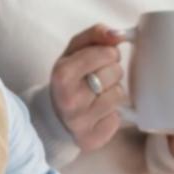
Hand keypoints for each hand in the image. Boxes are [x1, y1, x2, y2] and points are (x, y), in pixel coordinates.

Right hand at [49, 24, 127, 151]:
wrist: (53, 114)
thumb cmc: (70, 76)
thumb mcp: (75, 50)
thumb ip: (96, 34)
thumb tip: (117, 35)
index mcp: (63, 74)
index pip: (108, 53)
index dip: (109, 54)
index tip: (100, 59)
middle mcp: (70, 100)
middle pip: (116, 74)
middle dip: (111, 73)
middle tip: (97, 78)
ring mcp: (80, 123)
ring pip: (120, 96)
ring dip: (112, 93)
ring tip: (96, 96)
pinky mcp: (91, 139)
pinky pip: (117, 119)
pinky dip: (112, 114)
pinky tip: (97, 113)